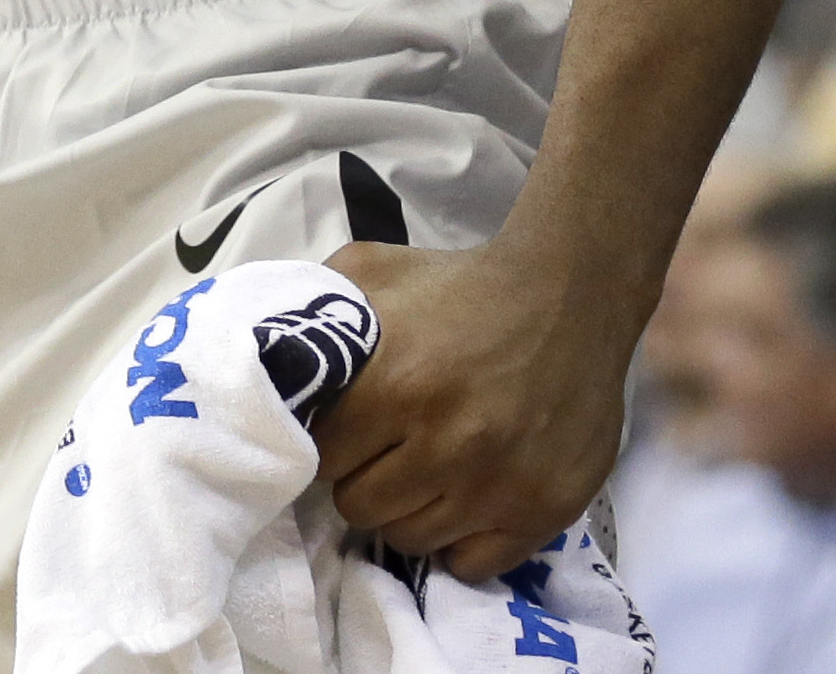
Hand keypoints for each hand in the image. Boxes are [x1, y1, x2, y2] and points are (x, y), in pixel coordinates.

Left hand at [317, 237, 642, 584]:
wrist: (572, 290)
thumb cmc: (464, 283)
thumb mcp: (376, 269)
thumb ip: (316, 307)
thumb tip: (263, 350)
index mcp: (397, 384)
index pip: (324, 457)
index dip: (333, 441)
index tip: (351, 427)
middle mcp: (445, 444)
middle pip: (360, 508)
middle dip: (365, 478)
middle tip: (389, 449)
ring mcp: (496, 485)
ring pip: (411, 538)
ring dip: (410, 508)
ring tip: (429, 469)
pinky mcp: (542, 509)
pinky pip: (471, 565)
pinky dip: (461, 540)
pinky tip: (466, 500)